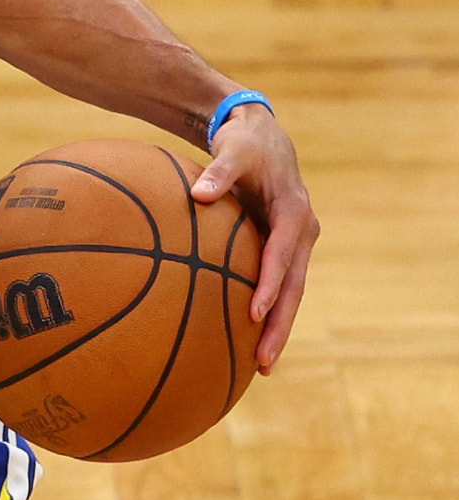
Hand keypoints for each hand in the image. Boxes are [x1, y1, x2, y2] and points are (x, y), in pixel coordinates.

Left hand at [195, 104, 314, 371]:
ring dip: (278, 326)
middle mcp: (301, 233)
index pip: (283, 256)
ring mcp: (295, 243)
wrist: (260, 135)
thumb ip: (219, 172)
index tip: (253, 314)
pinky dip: (268, 310)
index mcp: (294, 213)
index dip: (269, 286)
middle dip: (280, 325)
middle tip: (263, 361)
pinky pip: (278, 284)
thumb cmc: (244, 144)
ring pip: (290, 292)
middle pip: (294, 287)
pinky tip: (248, 337)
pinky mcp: (282, 248)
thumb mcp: (233, 151)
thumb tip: (198, 195)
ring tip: (261, 364)